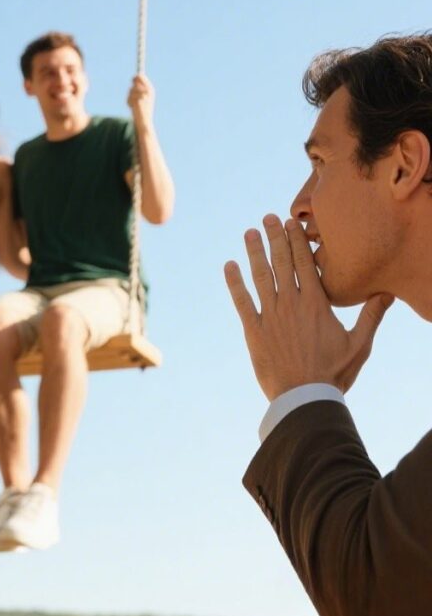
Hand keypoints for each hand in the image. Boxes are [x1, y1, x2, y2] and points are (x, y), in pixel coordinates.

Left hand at [127, 74, 154, 126]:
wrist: (144, 121)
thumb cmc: (144, 110)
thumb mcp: (145, 98)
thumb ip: (141, 88)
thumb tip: (135, 79)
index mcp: (150, 90)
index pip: (142, 77)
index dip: (137, 77)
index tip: (133, 79)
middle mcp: (147, 91)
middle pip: (136, 81)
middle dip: (133, 84)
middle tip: (130, 88)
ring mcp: (142, 96)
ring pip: (131, 90)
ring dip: (130, 96)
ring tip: (134, 103)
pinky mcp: (136, 101)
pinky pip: (129, 97)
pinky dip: (128, 102)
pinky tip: (132, 107)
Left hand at [224, 214, 392, 399]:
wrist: (305, 397)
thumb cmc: (334, 372)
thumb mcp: (359, 344)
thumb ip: (371, 316)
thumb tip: (387, 294)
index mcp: (315, 304)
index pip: (304, 264)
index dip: (296, 242)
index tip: (290, 223)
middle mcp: (291, 304)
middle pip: (281, 263)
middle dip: (274, 238)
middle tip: (267, 218)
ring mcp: (270, 316)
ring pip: (260, 277)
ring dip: (254, 253)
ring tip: (249, 233)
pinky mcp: (254, 331)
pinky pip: (241, 302)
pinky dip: (234, 283)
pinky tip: (229, 266)